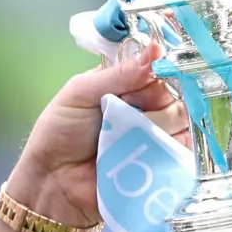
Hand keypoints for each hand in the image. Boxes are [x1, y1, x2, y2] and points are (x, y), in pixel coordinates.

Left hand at [2, 44, 186, 230]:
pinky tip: (148, 156)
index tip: (136, 89)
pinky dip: (168, 153)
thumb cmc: (58, 134)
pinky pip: (180, 155)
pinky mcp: (159, 166)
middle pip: (174, 98)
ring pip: (180, 125)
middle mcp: (145, 110)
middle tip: (123, 117)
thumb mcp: (81, 92)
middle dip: (152, 107)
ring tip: (125, 142)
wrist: (51, 182)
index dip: (156, 77)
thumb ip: (119, 72)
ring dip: (156, 131)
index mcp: (127, 86)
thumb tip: (156, 49)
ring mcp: (154, 139)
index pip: (159, 73)